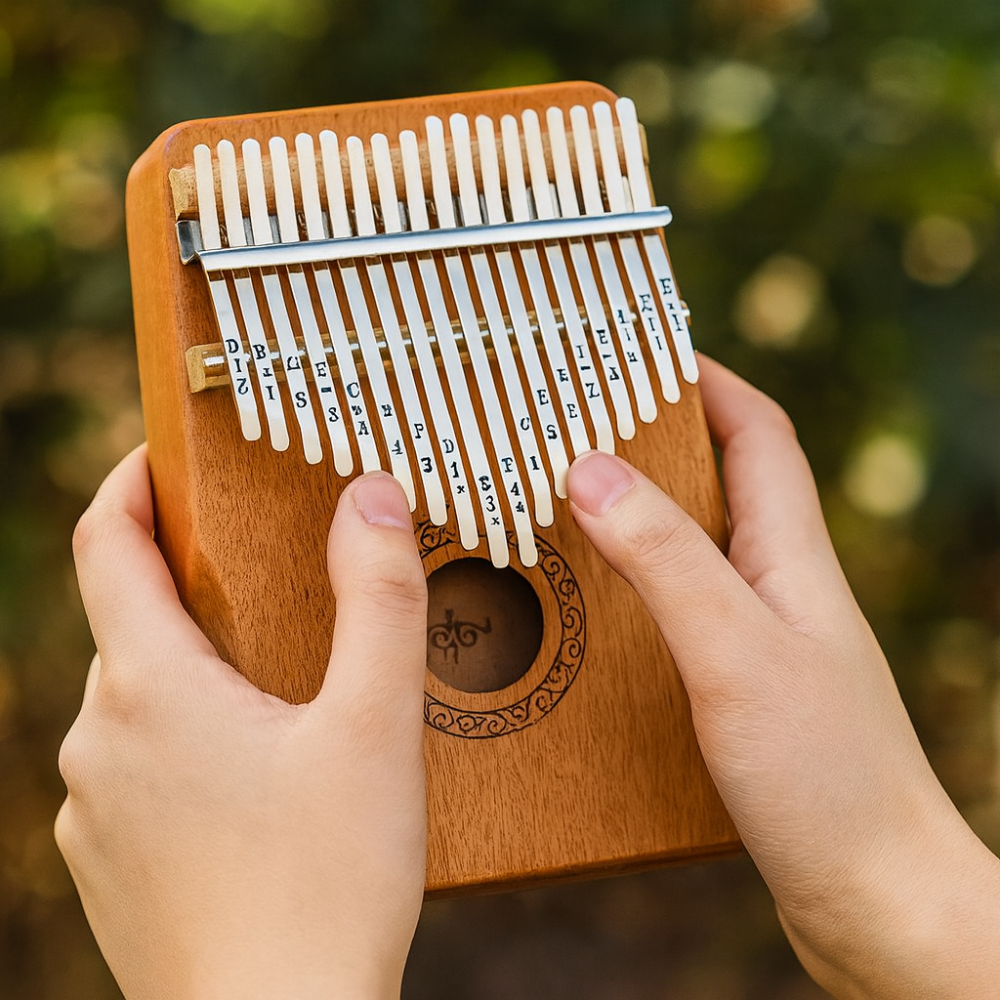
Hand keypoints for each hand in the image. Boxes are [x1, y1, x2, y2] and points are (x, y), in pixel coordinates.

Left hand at [56, 447, 427, 999]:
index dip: (131, 483)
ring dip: (197, 671)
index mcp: (149, 687)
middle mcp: (97, 740)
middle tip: (277, 581)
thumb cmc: (328, 883)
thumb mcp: (375, 724)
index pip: (105, 544)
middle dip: (195, 587)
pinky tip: (260, 778)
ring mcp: (93, 809)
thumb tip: (370, 494)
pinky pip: (138, 766)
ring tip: (284, 689)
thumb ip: (378, 597)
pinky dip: (187, 740)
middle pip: (132, 623)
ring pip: (138, 699)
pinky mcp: (108, 863)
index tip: (166, 455)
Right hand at [567, 357, 999, 999]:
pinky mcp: (740, 690)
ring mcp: (762, 638)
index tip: (636, 351)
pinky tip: (587, 615)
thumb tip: (588, 469)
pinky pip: (678, 613)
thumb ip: (664, 558)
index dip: (706, 379)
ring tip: (559, 512)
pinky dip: (632, 593)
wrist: (876, 900)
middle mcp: (780, 586)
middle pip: (720, 482)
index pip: (759, 433)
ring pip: (692, 550)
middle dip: (654, 442)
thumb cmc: (825, 777)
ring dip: (634, 521)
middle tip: (573, 430)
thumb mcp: (732, 652)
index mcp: (792, 556)